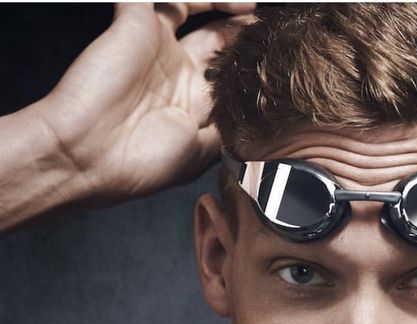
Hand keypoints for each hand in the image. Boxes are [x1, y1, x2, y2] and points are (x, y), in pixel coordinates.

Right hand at [38, 2, 254, 203]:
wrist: (89, 155)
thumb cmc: (140, 164)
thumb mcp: (200, 153)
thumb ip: (228, 129)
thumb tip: (257, 114)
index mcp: (192, 103)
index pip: (228, 72)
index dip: (251, 60)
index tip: (277, 54)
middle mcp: (176, 71)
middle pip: (217, 36)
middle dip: (244, 29)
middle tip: (267, 26)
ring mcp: (155, 44)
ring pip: (192, 6)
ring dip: (222, 2)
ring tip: (250, 7)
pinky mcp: (134, 22)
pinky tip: (218, 0)